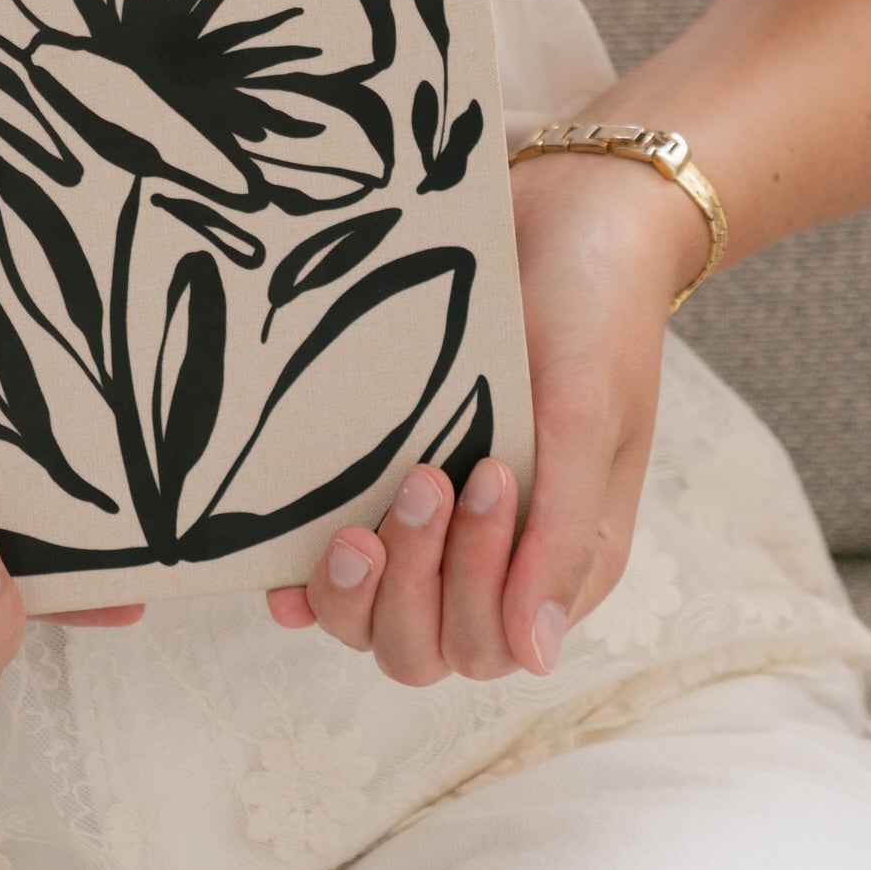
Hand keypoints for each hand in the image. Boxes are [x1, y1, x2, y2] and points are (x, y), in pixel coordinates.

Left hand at [264, 150, 703, 680]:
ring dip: (362, 585)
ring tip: (367, 511)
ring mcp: (429, 521)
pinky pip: (329, 561)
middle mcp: (490, 555)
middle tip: (425, 478)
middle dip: (414, 585)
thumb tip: (535, 657)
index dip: (473, 587)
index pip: (494, 642)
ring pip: (371, 621)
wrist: (562, 213)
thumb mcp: (588, 417)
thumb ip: (563, 537)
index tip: (483, 476)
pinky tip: (279, 568)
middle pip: (423, 647)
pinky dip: (304, 575)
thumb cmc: (591, 313)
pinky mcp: (375, 475)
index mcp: (559, 557)